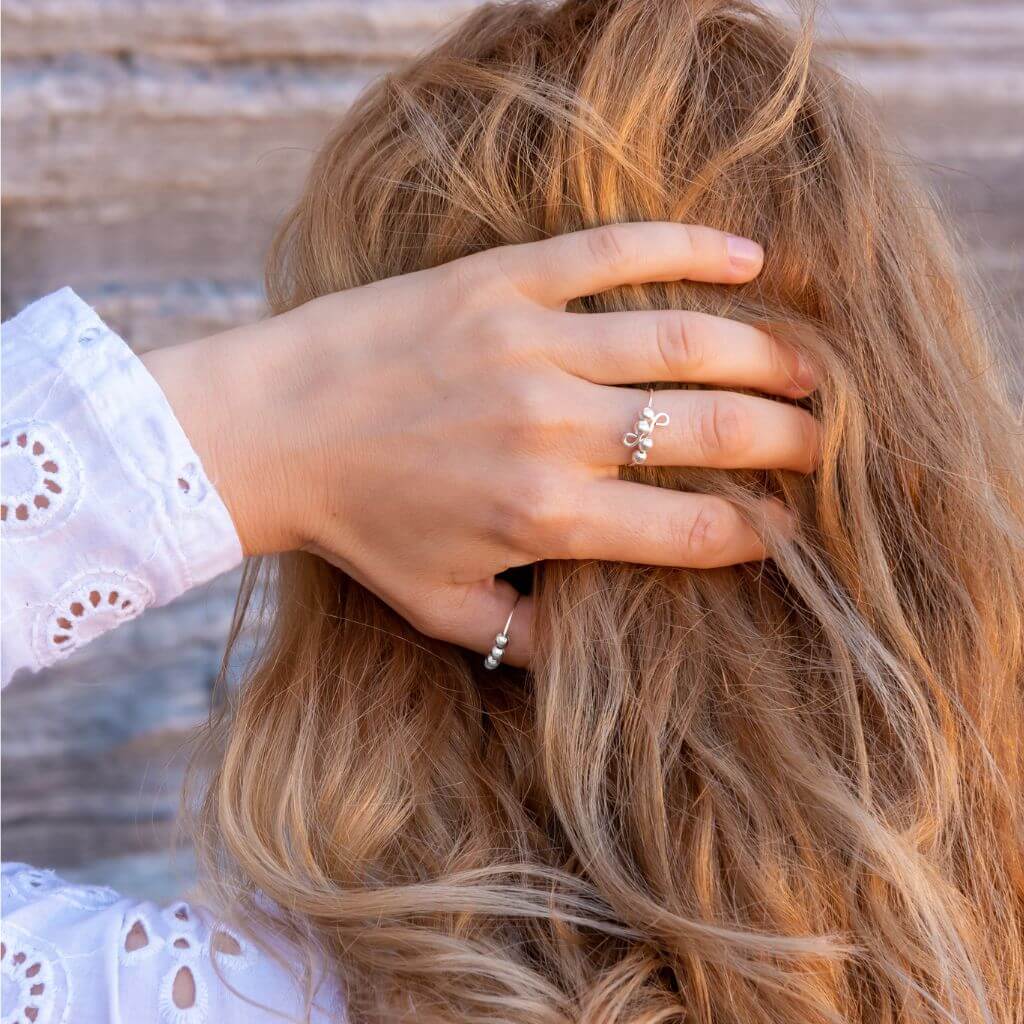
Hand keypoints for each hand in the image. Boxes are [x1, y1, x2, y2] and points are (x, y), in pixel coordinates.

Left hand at [144, 223, 817, 667]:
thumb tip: (597, 656)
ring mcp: (530, 347)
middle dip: (787, 442)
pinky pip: (614, 254)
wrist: (270, 429)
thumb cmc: (359, 524)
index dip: (756, 534)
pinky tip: (748, 258)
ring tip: (809, 367)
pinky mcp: (502, 282)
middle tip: (825, 442)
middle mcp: (552, 432)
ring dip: (763, 354)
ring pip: (683, 342)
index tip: (788, 528)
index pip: (690, 531)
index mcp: (546, 519)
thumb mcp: (442, 608)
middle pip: (709, 434)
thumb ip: (528, 639)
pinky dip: (689, 247)